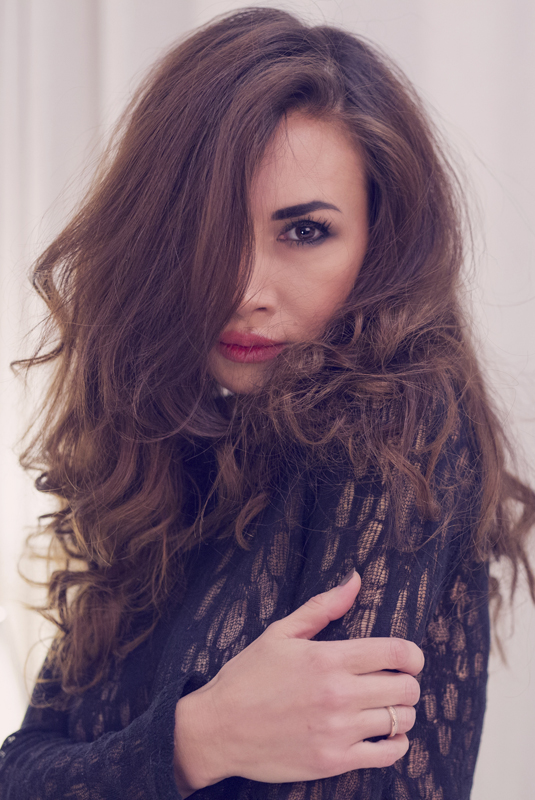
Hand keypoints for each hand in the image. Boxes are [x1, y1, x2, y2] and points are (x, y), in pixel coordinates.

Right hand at [174, 570, 423, 792]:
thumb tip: (355, 580)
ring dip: (403, 713)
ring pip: (401, 720)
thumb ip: (323, 607)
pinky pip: (387, 755)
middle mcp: (338, 694)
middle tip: (397, 683)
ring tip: (390, 708)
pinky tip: (386, 736)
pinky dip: (396, 745)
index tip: (410, 659)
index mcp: (328, 658)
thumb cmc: (247, 677)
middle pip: (406, 688)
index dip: (413, 655)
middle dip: (408, 683)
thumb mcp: (280, 633)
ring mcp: (338, 730)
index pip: (397, 653)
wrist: (218, 728)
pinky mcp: (333, 761)